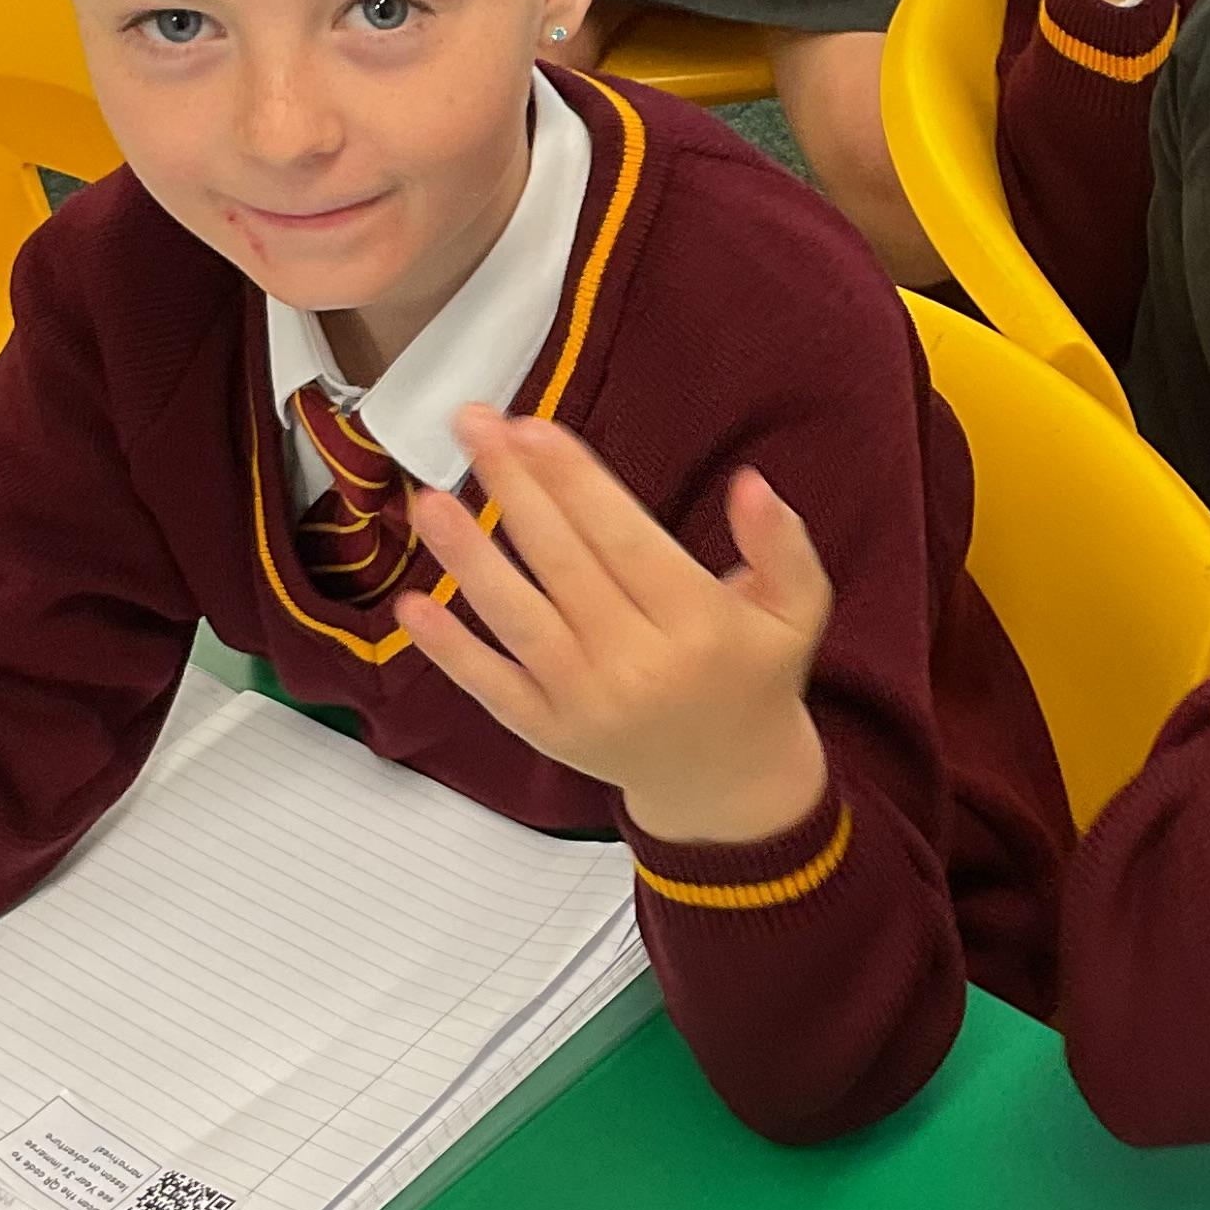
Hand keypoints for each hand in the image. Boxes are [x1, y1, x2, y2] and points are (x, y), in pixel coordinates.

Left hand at [392, 409, 832, 846]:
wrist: (729, 783)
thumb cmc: (754, 678)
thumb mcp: (797, 610)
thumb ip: (783, 545)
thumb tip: (750, 484)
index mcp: (700, 626)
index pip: (625, 540)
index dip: (575, 481)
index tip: (532, 427)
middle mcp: (639, 667)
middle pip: (563, 564)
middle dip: (514, 488)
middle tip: (471, 425)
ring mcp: (588, 704)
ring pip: (518, 619)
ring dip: (468, 557)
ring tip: (428, 500)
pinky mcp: (551, 734)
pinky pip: (492, 687)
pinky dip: (450, 650)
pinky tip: (411, 605)